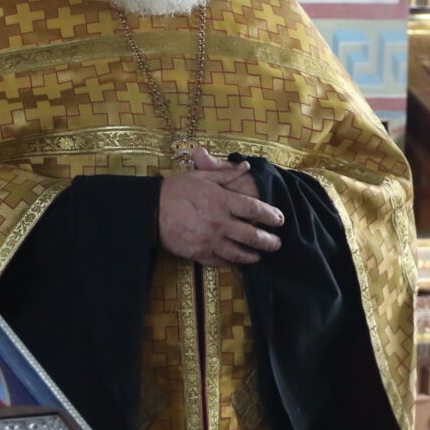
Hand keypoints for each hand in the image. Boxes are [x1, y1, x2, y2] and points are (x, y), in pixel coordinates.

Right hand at [158, 147, 283, 266]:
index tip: (279, 220)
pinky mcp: (199, 254)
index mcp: (222, 201)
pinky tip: (237, 262)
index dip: (271, 216)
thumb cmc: (176, 190)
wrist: (150, 210)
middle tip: (276, 243)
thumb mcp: (201, 176)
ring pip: (239, 253)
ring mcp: (210, 241)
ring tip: (260, 256)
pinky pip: (220, 262)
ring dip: (253, 256)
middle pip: (252, 236)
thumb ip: (225, 172)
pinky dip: (231, 263)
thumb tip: (245, 166)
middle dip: (269, 241)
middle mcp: (220, 222)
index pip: (255, 209)